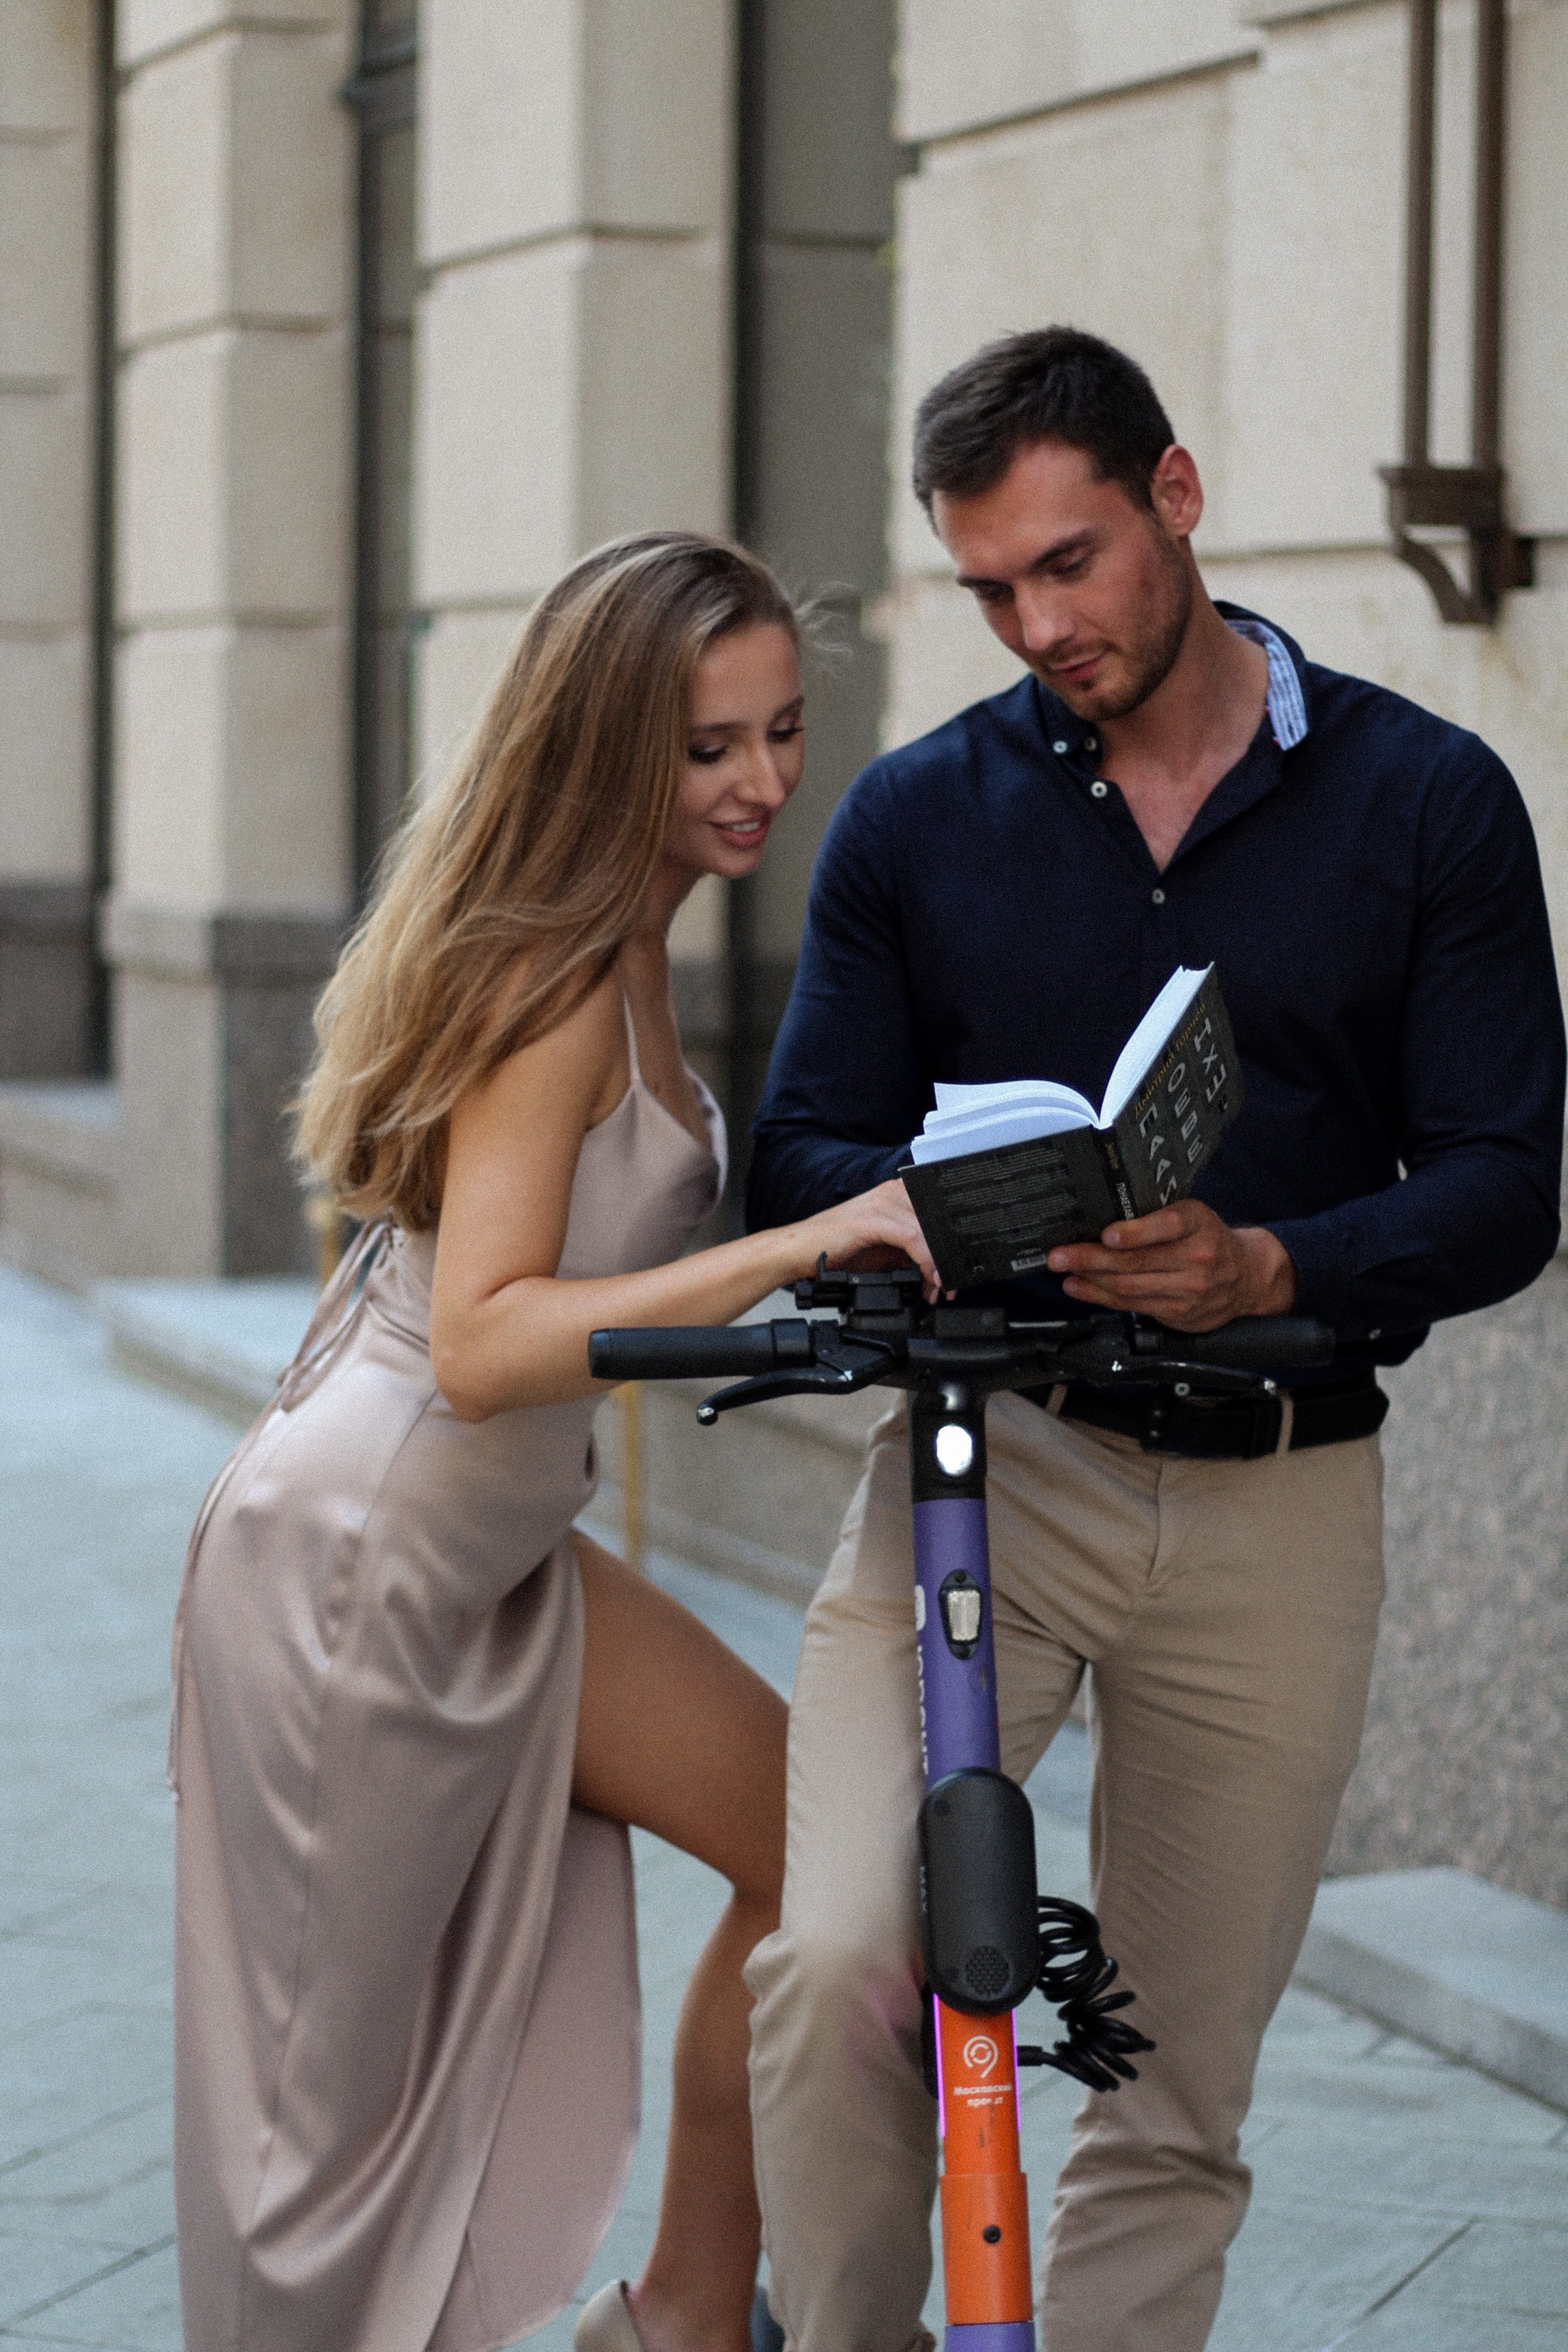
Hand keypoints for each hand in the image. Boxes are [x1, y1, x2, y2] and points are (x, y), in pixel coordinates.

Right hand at [796, 1179, 941, 1300]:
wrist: (799, 1252)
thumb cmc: (835, 1250)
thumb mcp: (884, 1250)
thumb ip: (910, 1251)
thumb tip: (937, 1268)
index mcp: (896, 1195)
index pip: (938, 1213)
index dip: (951, 1242)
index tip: (956, 1269)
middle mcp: (892, 1193)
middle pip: (938, 1220)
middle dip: (948, 1255)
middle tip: (951, 1285)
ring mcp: (882, 1202)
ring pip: (930, 1229)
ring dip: (940, 1262)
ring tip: (941, 1287)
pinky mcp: (873, 1218)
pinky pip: (913, 1238)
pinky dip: (926, 1261)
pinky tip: (929, 1278)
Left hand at [1047, 1198, 1295, 1330]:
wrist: (1245, 1277)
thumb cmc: (1207, 1238)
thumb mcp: (1193, 1217)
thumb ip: (1156, 1217)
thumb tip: (1100, 1217)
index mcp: (1200, 1223)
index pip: (1169, 1225)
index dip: (1136, 1232)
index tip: (1107, 1234)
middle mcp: (1199, 1257)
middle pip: (1138, 1261)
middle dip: (1091, 1258)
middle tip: (1059, 1254)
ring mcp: (1191, 1289)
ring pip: (1130, 1286)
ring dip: (1090, 1279)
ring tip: (1063, 1270)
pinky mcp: (1180, 1312)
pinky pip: (1133, 1306)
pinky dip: (1100, 1297)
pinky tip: (1080, 1288)